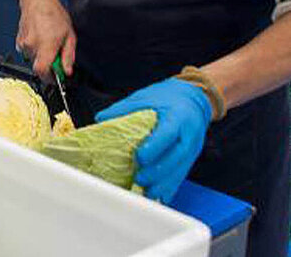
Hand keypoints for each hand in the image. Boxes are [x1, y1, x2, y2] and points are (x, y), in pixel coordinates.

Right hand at [15, 0, 75, 79]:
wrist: (37, 0)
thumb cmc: (53, 13)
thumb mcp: (70, 36)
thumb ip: (68, 56)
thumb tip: (67, 70)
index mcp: (46, 46)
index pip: (42, 72)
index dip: (49, 78)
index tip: (57, 77)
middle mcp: (32, 46)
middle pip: (38, 67)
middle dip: (48, 64)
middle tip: (56, 54)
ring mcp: (23, 44)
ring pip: (33, 59)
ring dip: (41, 55)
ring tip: (48, 41)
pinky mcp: (18, 41)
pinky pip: (27, 52)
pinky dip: (34, 49)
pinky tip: (40, 38)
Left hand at [96, 78, 211, 203]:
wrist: (193, 99)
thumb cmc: (168, 98)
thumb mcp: (146, 97)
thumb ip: (124, 109)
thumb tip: (101, 119)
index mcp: (178, 117)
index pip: (168, 134)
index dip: (155, 147)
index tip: (140, 158)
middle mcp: (189, 135)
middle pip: (176, 157)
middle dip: (158, 171)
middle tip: (140, 179)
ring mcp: (192, 149)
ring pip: (180, 170)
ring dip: (164, 184)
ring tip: (147, 193)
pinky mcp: (189, 159)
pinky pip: (181, 176)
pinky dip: (170, 188)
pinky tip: (158, 196)